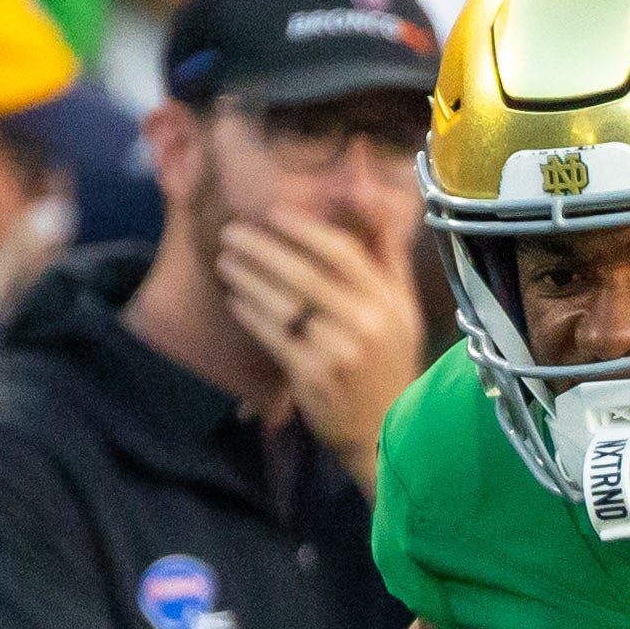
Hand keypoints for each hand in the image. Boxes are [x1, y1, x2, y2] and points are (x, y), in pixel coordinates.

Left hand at [214, 213, 426, 480]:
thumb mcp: (403, 309)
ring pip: (284, 303)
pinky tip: (235, 300)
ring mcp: (337, 351)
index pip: (341, 252)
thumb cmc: (390, 363)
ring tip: (226, 263)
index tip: (273, 214)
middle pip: (304, 273)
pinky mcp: (313, 377)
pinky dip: (251, 315)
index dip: (304, 229)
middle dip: (262, 248)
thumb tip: (369, 196)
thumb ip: (386, 255)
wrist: (387, 432)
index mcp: (387, 301)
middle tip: (232, 233)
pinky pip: (274, 336)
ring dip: (248, 279)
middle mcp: (364, 322)